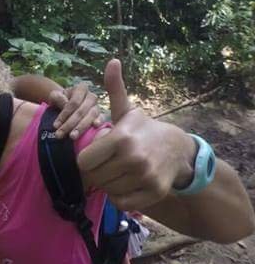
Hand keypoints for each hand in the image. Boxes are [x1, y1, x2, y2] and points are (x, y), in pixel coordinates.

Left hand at [49, 81, 100, 139]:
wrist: (66, 103)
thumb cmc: (60, 100)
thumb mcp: (55, 96)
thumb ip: (57, 98)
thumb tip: (65, 103)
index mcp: (81, 88)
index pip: (73, 103)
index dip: (64, 115)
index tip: (55, 126)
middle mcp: (91, 96)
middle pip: (81, 111)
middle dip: (70, 124)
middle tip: (60, 135)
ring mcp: (97, 106)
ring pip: (91, 116)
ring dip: (80, 128)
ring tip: (71, 137)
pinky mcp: (101, 115)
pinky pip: (102, 118)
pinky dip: (99, 122)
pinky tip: (94, 127)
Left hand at [76, 59, 195, 210]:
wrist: (179, 150)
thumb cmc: (144, 130)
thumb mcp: (127, 111)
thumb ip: (114, 89)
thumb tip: (112, 61)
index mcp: (121, 139)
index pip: (83, 161)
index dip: (86, 158)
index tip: (96, 153)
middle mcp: (133, 159)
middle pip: (94, 177)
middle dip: (97, 171)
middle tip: (108, 163)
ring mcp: (144, 178)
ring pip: (107, 190)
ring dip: (108, 183)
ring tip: (118, 171)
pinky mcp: (153, 193)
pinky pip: (121, 203)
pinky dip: (120, 196)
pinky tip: (126, 183)